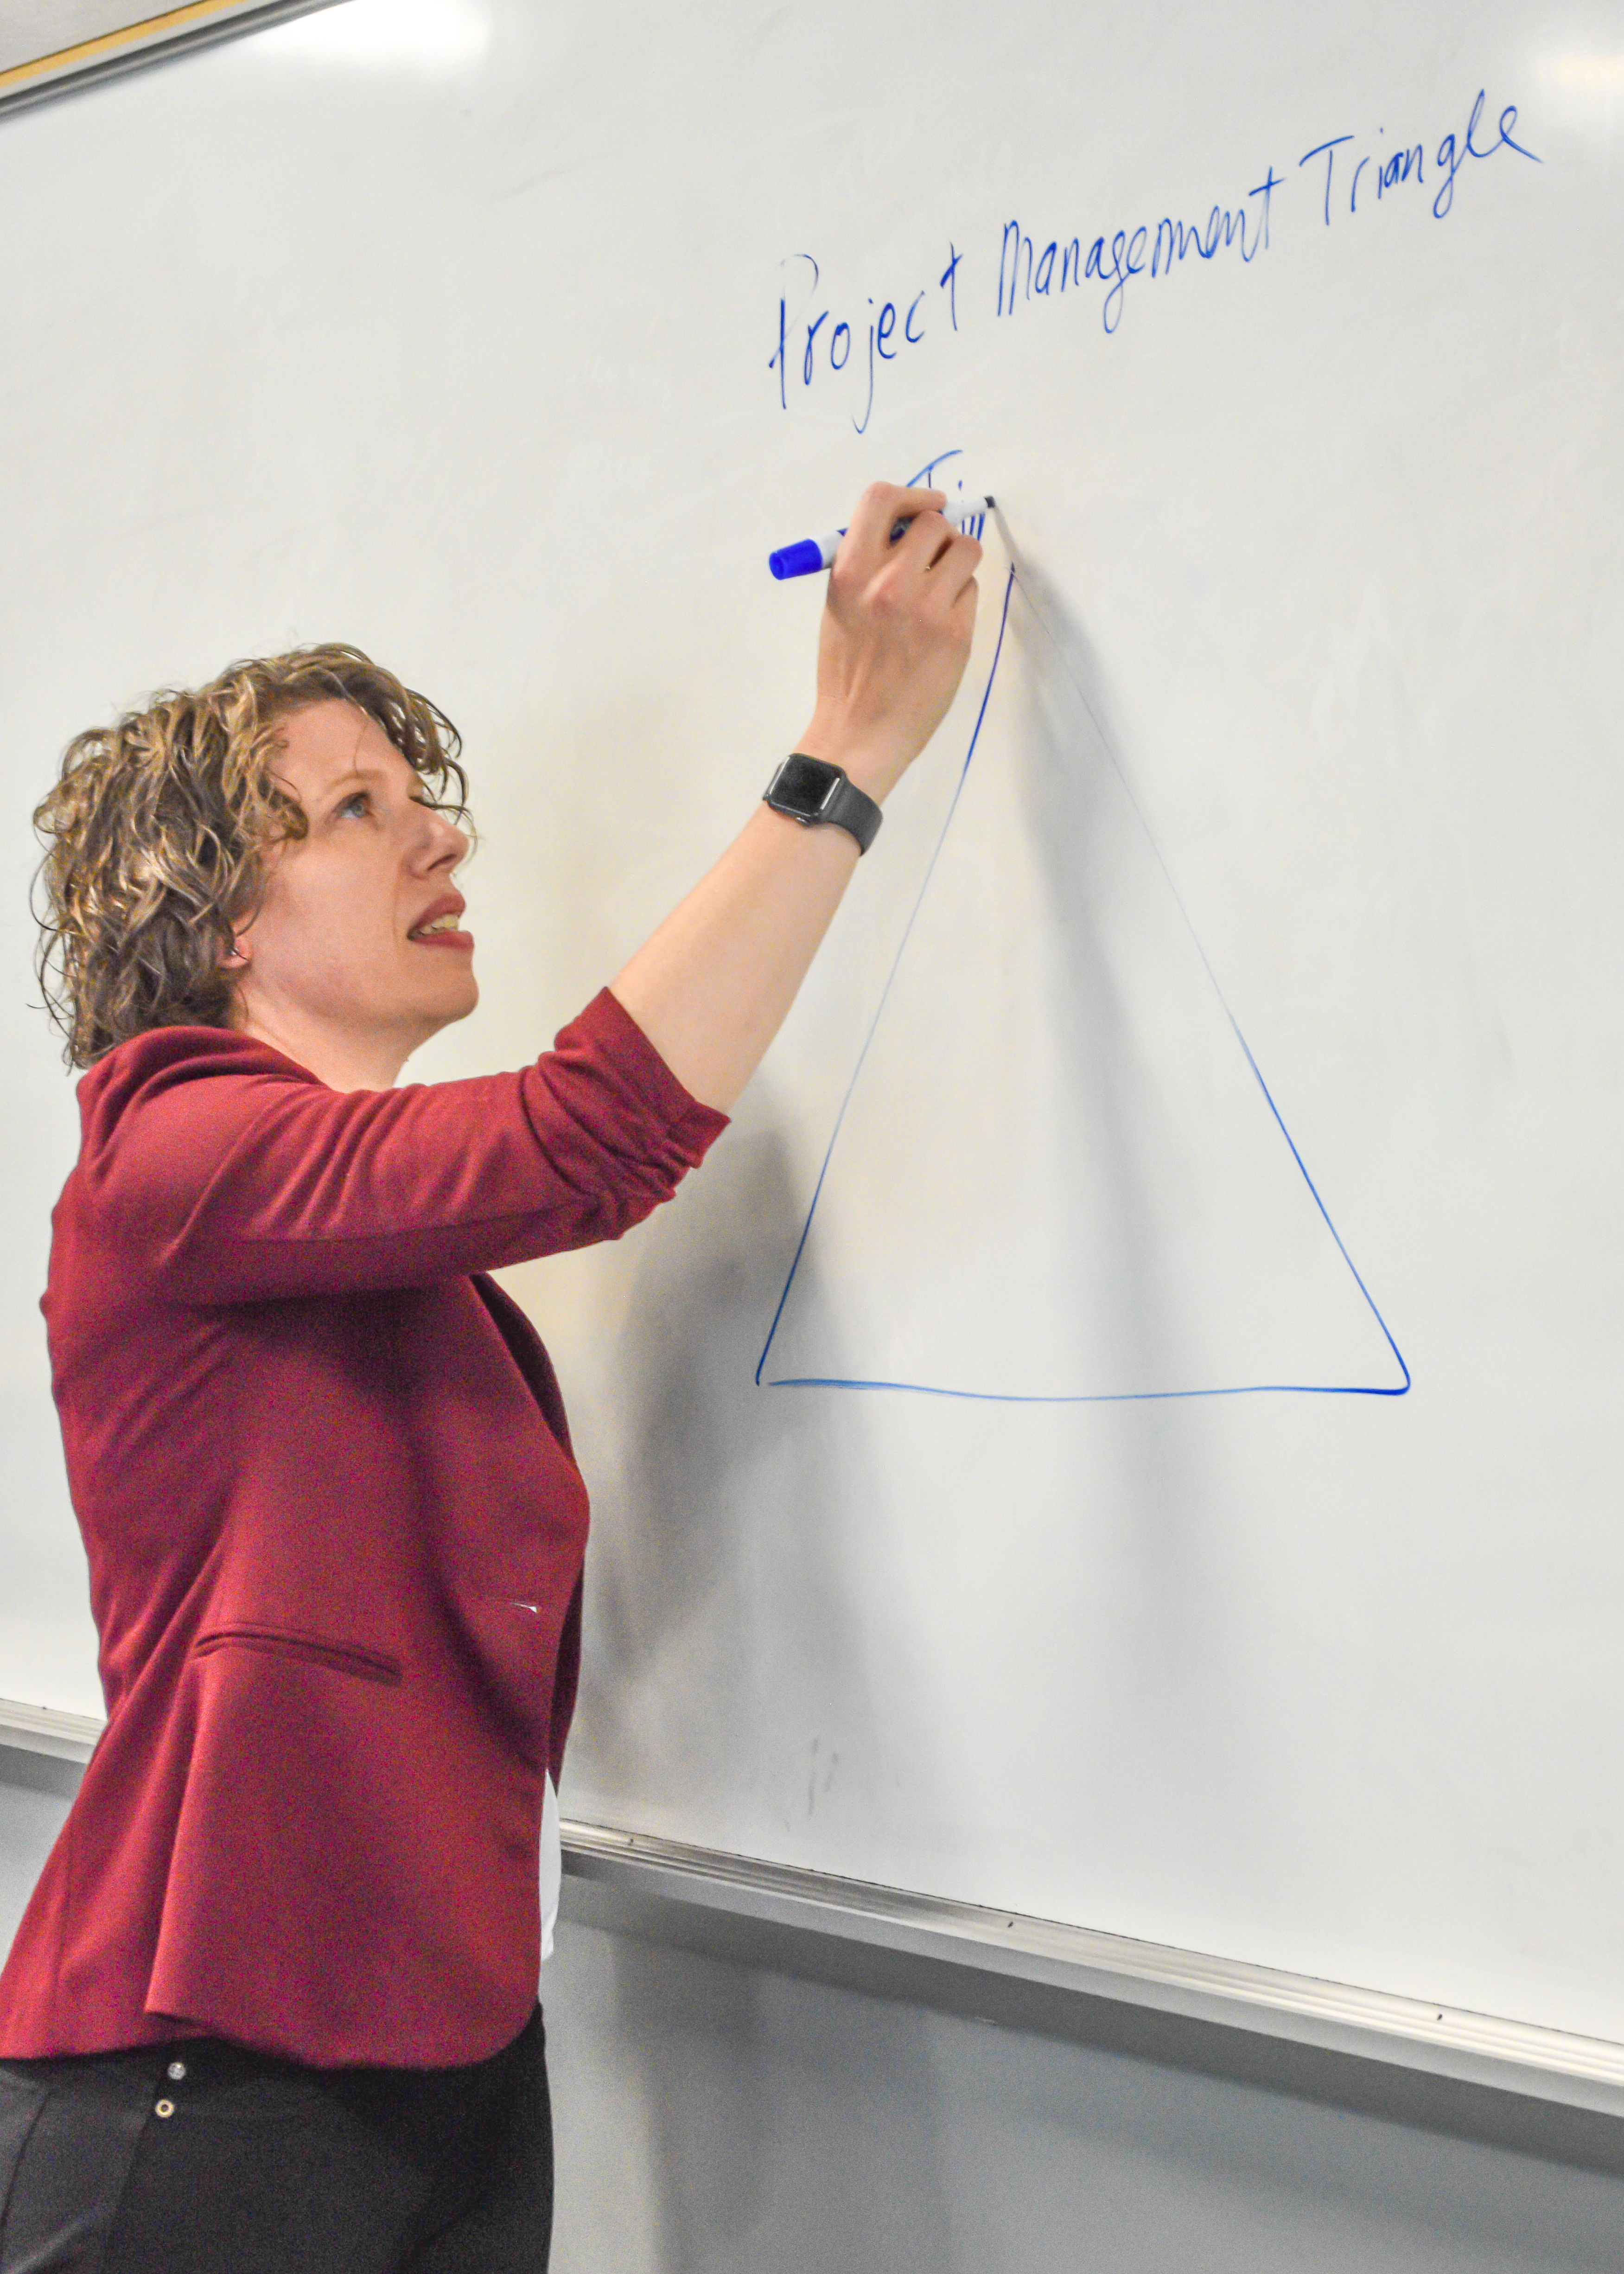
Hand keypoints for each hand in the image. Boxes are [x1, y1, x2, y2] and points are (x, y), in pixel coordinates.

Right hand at [794, 484, 980, 802]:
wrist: (858, 732)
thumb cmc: (847, 671)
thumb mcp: (840, 606)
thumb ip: (868, 563)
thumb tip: (909, 530)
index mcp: (850, 572)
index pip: (882, 499)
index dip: (912, 495)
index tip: (927, 504)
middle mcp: (888, 582)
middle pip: (935, 521)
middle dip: (940, 534)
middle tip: (933, 559)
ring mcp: (925, 608)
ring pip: (965, 550)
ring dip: (957, 563)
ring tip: (939, 591)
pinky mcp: (955, 634)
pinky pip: (971, 592)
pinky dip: (961, 601)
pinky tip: (941, 628)